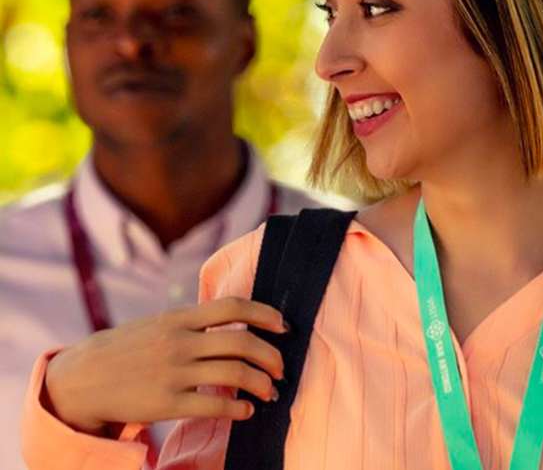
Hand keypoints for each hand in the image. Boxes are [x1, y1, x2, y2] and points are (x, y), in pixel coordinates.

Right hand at [44, 297, 286, 433]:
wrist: (82, 377)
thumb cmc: (129, 348)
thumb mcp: (160, 323)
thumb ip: (194, 321)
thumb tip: (237, 321)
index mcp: (180, 317)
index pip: (233, 307)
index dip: (264, 314)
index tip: (283, 325)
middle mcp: (180, 341)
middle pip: (241, 343)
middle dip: (270, 356)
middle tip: (281, 368)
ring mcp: (174, 373)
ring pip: (234, 374)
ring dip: (261, 384)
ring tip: (269, 392)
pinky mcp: (166, 404)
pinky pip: (213, 406)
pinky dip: (238, 409)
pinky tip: (246, 411)